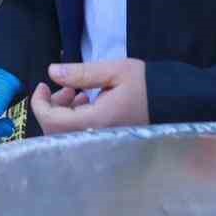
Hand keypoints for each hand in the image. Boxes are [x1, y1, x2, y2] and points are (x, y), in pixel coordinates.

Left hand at [29, 58, 148, 133]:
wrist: (176, 104)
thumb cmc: (147, 85)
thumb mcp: (114, 71)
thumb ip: (81, 73)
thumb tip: (51, 72)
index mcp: (95, 122)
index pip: (52, 121)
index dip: (39, 103)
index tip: (42, 84)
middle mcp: (95, 139)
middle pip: (55, 131)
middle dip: (52, 106)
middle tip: (66, 86)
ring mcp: (101, 144)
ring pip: (66, 135)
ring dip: (63, 112)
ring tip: (77, 92)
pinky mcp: (107, 143)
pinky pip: (80, 136)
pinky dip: (75, 119)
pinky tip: (87, 102)